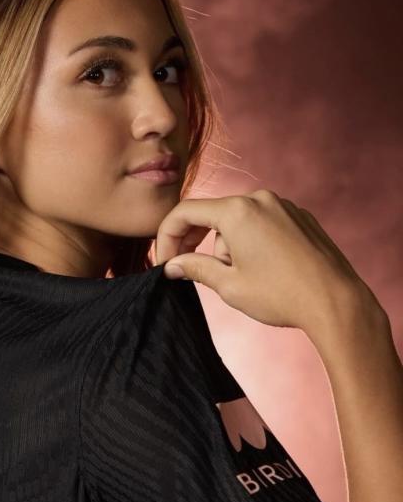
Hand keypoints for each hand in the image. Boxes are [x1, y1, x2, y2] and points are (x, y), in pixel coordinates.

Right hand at [154, 189, 372, 333]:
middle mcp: (259, 199)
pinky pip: (262, 223)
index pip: (185, 213)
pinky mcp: (299, 217)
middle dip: (194, 241)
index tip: (165, 262)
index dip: (166, 238)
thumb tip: (173, 265)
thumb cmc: (281, 295)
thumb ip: (195, 268)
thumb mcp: (229, 285)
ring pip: (237, 221)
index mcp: (237, 211)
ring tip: (239, 279)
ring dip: (226, 246)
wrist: (335, 301)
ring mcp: (282, 206)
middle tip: (187, 269)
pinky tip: (259, 270)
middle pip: (211, 214)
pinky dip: (250, 242)